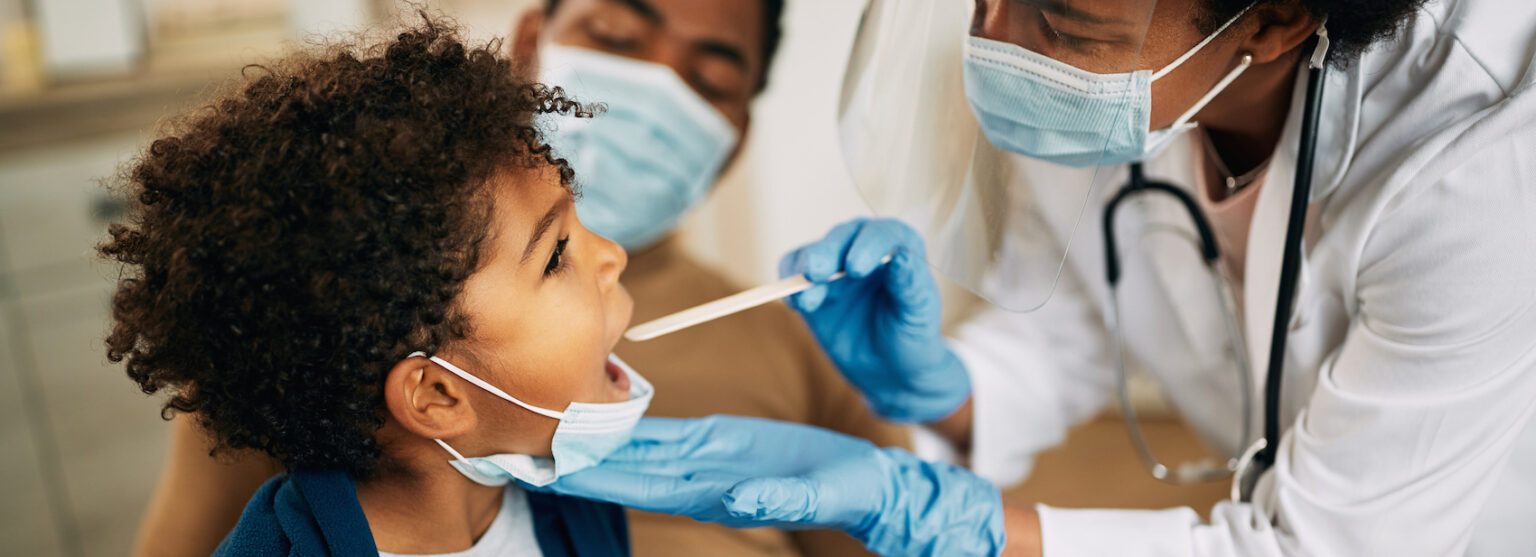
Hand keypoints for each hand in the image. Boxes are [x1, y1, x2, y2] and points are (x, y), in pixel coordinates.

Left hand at [536, 416, 1004, 556]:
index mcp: (719, 490)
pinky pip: (667, 435)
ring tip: (548, 425)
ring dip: (595, 441)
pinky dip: (632, 427)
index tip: (550, 466)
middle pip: (626, 466)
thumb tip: (740, 497)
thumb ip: (780, 496)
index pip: (643, 482)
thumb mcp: (820, 493)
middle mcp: (702, 478)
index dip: (596, 475)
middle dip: (576, 458)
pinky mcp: (723, 443)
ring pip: (639, 449)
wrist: (874, 489)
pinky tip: (607, 418)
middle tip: (521, 442)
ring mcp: (709, 462)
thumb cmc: (850, 493)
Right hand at [779, 218, 970, 422]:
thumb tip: (901, 256)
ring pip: (812, 254)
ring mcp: (834, 264)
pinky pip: (792, 274)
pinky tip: (796, 304)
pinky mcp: (811, 284)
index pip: (882, 235)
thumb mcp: (918, 312)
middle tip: (817, 272)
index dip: (868, 247)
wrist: (890, 367)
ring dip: (803, 272)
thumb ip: (910, 282)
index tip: (856, 268)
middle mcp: (863, 246)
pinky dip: (789, 287)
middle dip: (826, 253)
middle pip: (841, 237)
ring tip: (807, 301)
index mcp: (898, 246)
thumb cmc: (912, 335)